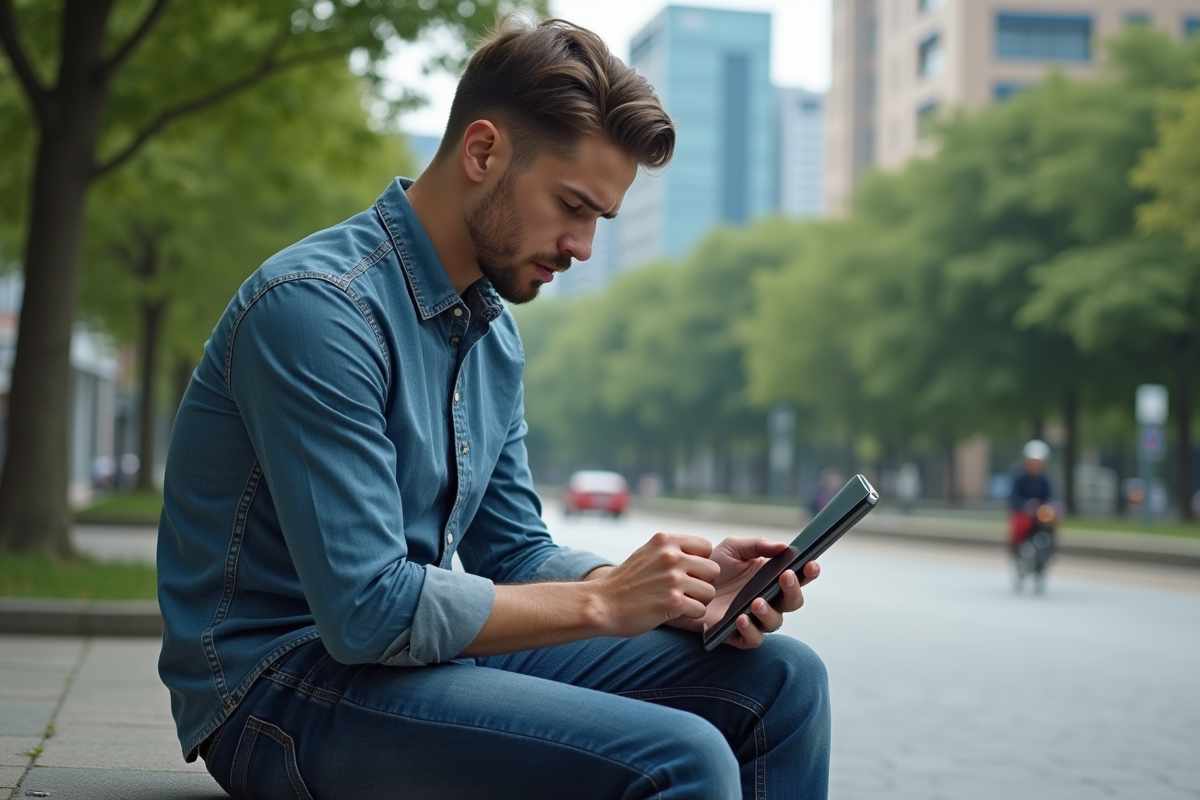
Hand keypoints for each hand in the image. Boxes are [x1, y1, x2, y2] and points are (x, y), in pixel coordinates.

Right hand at [590, 532, 720, 637]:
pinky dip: (690, 615)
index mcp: (665, 540)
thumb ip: (671, 550)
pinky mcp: (673, 602)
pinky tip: (673, 612)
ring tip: (678, 602)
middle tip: (684, 590)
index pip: (706, 547)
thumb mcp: (647, 553)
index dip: (700, 562)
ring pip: (709, 592)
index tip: (686, 572)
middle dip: (702, 582)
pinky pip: (700, 610)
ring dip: (697, 601)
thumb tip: (701, 554)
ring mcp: (672, 579)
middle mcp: (671, 556)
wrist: (601, 604)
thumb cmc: (625, 583)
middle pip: (713, 570)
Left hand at [666, 537, 818, 649]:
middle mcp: (767, 599)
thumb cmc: (711, 566)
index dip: (809, 572)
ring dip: (770, 612)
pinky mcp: (737, 634)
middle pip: (793, 602)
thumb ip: (758, 545)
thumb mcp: (733, 548)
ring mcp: (754, 618)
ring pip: (775, 622)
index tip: (811, 564)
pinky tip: (742, 618)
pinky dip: (751, 631)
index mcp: (771, 578)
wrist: (682, 584)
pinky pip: (753, 639)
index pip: (798, 577)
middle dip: (793, 591)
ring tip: (757, 601)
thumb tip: (783, 546)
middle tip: (786, 578)